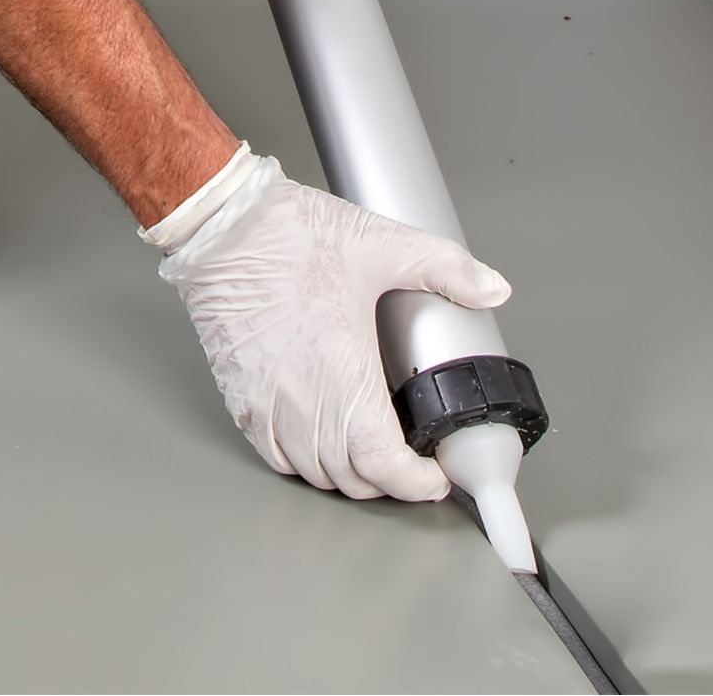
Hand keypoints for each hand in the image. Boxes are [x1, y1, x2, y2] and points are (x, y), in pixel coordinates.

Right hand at [143, 144, 512, 500]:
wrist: (221, 229)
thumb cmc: (287, 237)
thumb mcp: (381, 243)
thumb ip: (446, 267)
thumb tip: (492, 288)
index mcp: (342, 375)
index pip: (383, 464)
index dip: (416, 483)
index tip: (435, 476)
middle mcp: (301, 401)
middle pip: (351, 479)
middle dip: (388, 478)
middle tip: (412, 460)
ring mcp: (265, 404)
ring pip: (312, 473)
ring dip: (346, 474)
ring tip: (370, 452)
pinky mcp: (239, 397)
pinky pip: (273, 456)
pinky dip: (302, 462)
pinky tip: (318, 440)